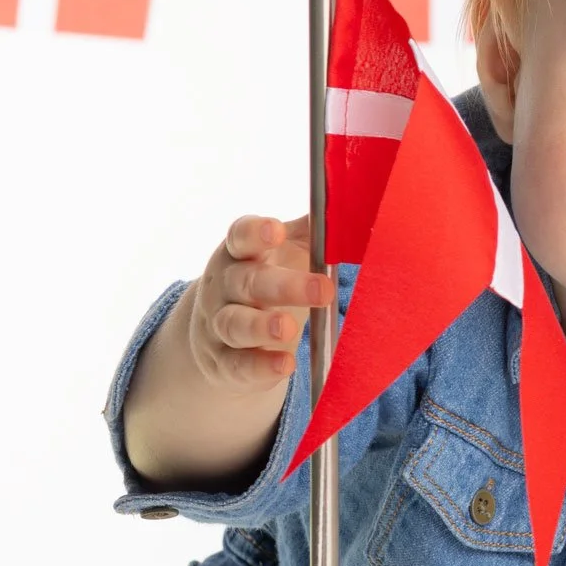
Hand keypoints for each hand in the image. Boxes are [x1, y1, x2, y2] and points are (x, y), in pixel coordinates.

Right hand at [187, 214, 333, 393]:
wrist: (220, 336)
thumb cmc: (264, 283)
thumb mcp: (283, 254)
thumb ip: (310, 232)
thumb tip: (346, 199)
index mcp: (239, 254)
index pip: (239, 237)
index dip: (255, 233)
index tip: (276, 230)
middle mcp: (224, 287)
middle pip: (247, 283)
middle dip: (284, 286)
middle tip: (322, 290)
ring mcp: (219, 325)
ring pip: (235, 324)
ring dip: (262, 327)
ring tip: (289, 328)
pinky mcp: (224, 363)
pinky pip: (238, 366)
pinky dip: (260, 366)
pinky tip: (284, 364)